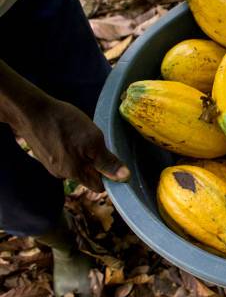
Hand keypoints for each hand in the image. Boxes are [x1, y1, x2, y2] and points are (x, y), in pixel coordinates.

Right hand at [14, 98, 129, 192]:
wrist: (30, 110)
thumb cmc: (64, 124)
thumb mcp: (93, 141)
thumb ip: (107, 161)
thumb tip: (124, 177)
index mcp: (75, 174)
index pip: (98, 186)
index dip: (109, 178)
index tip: (115, 163)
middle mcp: (61, 174)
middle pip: (87, 175)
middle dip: (96, 163)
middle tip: (98, 144)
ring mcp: (51, 165)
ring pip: (75, 165)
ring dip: (82, 155)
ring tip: (81, 136)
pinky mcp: (44, 154)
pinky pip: (64, 156)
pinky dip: (70, 149)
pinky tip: (69, 134)